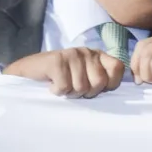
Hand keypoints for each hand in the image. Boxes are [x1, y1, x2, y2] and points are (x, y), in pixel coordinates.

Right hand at [5, 47, 124, 98]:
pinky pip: (65, 87)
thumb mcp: (85, 79)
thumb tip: (123, 99)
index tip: (94, 89)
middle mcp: (87, 52)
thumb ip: (102, 81)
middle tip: (73, 88)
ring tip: (62, 85)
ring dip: (70, 93)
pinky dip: (57, 92)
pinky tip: (52, 85)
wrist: (28, 74)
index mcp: (98, 55)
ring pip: (81, 87)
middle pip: (99, 82)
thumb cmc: (60, 80)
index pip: (118, 69)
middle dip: (86, 92)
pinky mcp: (56, 60)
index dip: (109, 85)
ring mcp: (71, 54)